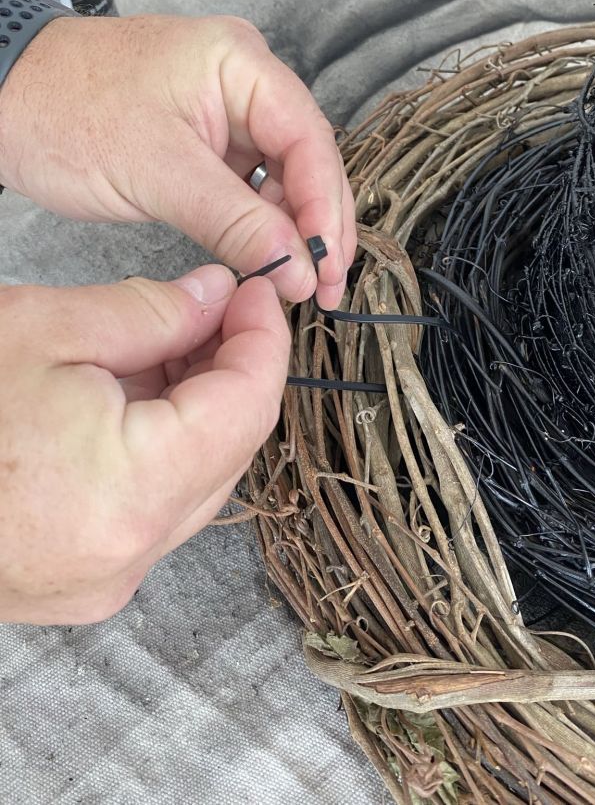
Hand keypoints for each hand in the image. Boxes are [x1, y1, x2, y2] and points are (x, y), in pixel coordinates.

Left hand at [0, 15, 355, 308]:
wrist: (2, 99)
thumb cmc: (64, 111)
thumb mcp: (157, 172)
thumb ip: (235, 221)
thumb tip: (296, 266)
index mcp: (240, 62)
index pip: (308, 137)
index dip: (324, 204)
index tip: (326, 262)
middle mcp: (243, 79)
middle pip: (305, 156)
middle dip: (317, 223)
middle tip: (324, 283)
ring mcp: (225, 108)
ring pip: (282, 174)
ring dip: (291, 228)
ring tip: (298, 280)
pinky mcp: (205, 137)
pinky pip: (248, 181)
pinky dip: (259, 221)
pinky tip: (266, 256)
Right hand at [0, 265, 287, 624]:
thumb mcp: (44, 327)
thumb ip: (151, 311)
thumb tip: (217, 297)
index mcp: (130, 494)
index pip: (247, 409)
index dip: (266, 341)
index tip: (262, 294)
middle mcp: (129, 555)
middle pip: (230, 449)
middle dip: (234, 370)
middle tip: (220, 307)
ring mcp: (105, 580)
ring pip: (195, 480)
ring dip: (198, 407)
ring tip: (171, 340)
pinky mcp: (81, 584)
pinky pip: (154, 509)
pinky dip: (161, 448)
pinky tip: (136, 394)